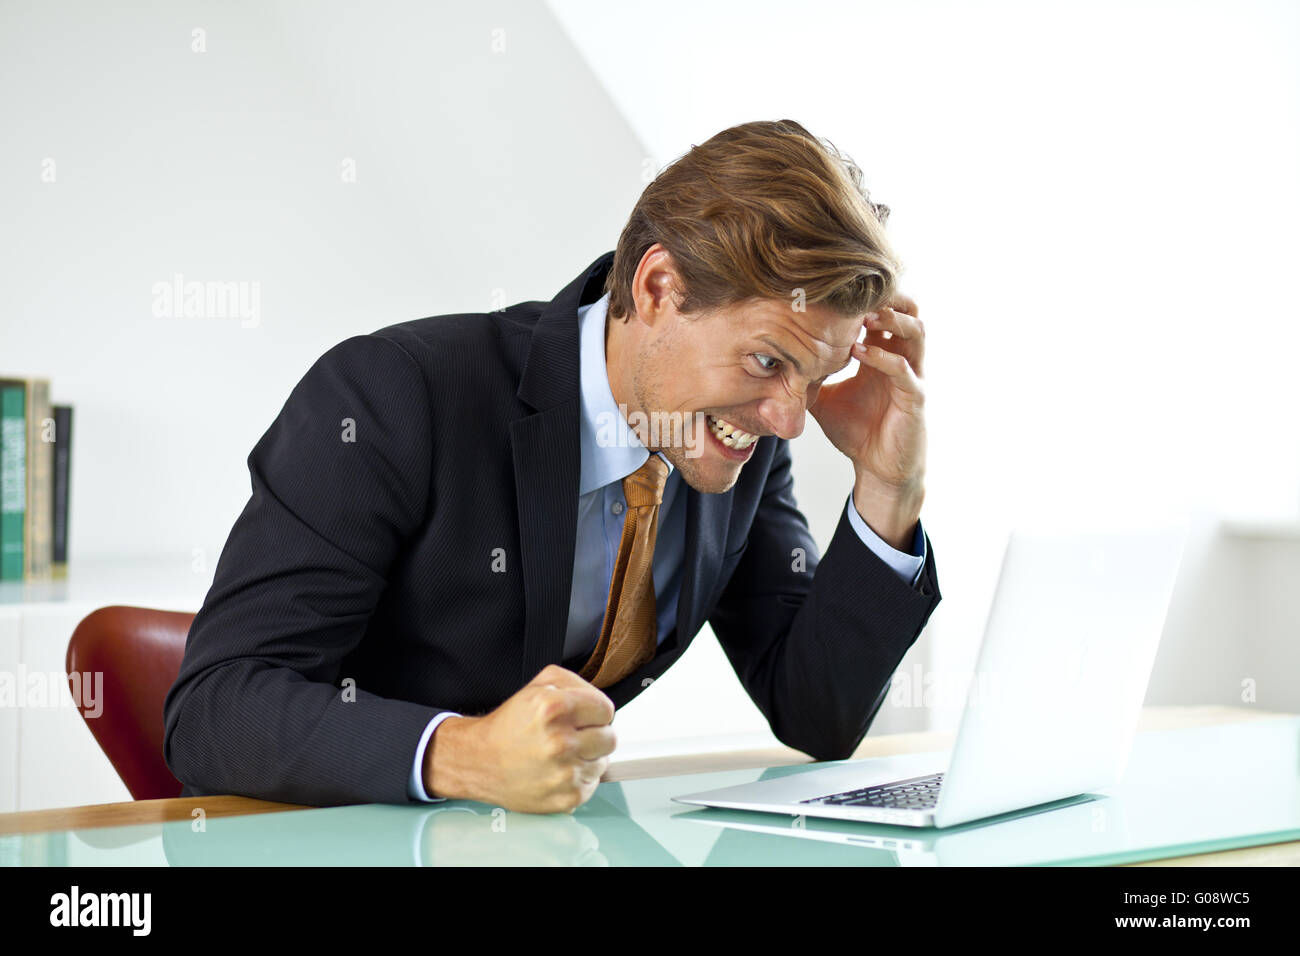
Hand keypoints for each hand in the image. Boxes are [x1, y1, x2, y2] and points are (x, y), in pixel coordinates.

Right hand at [425, 664, 616, 813]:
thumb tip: (598, 700)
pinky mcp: (566, 797)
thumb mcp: (537, 685)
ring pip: (603, 762)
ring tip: (561, 754)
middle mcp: (560, 742)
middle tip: (574, 736)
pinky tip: (558, 770)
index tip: (586, 717)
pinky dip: (579, 778)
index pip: (606, 709)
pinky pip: (592, 784)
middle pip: (610, 738)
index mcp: (554, 708)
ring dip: (587, 758)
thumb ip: (574, 683)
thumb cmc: (508, 726)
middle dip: (595, 735)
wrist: (478, 761)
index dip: (596, 712)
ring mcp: (564, 773)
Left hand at [808, 293, 926, 547]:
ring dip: (891, 320)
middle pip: (909, 311)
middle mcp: (902, 359)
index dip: (867, 297)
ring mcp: (912, 377)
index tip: (837, 285)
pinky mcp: (914, 399)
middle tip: (859, 289)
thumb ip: (804, 378)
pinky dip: (883, 358)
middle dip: (888, 296)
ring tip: (864, 315)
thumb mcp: (822, 398)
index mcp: (883, 354)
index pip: (883, 313)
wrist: (878, 469)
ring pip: (916, 333)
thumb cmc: (856, 431)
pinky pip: (904, 370)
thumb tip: (767, 364)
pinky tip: (860, 352)